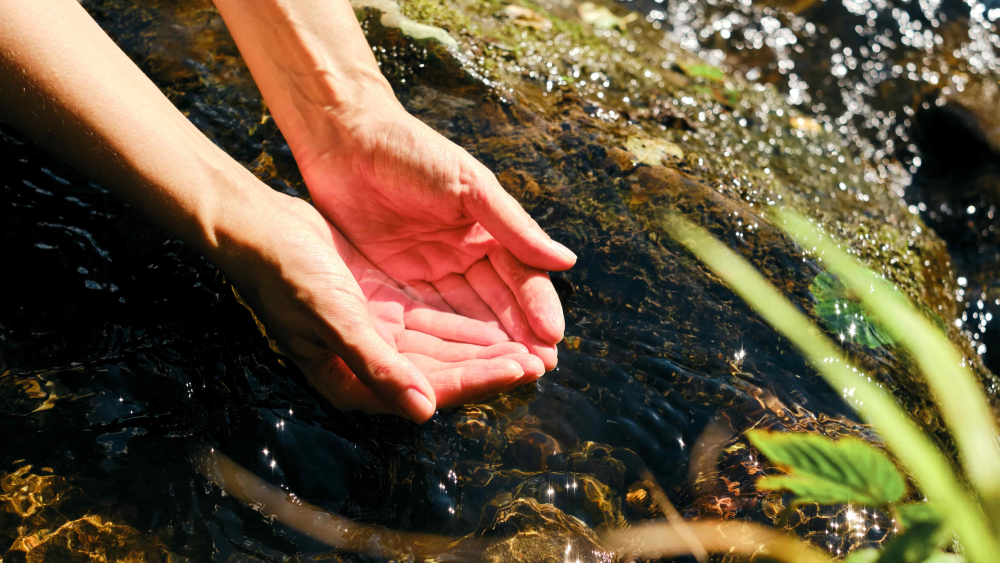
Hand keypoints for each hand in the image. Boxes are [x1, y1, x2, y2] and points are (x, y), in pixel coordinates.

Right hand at [216, 189, 544, 420]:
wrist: (259, 227)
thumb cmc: (287, 275)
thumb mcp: (334, 318)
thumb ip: (377, 367)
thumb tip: (422, 412)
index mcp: (354, 381)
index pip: (431, 388)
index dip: (480, 380)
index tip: (525, 369)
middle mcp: (369, 365)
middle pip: (444, 373)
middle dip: (492, 367)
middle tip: (542, 360)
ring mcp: (376, 336)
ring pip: (442, 348)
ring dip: (482, 347)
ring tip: (528, 343)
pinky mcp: (379, 309)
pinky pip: (430, 322)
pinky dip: (461, 323)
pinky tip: (493, 320)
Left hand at [295, 104, 576, 369]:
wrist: (345, 139)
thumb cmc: (411, 151)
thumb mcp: (469, 186)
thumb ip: (513, 227)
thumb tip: (566, 262)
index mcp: (489, 230)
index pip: (521, 275)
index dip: (537, 306)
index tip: (553, 338)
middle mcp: (465, 255)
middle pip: (498, 303)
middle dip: (520, 336)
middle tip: (541, 369)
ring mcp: (432, 270)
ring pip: (466, 317)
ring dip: (488, 346)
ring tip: (510, 376)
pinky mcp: (396, 282)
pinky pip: (427, 317)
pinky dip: (446, 341)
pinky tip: (461, 364)